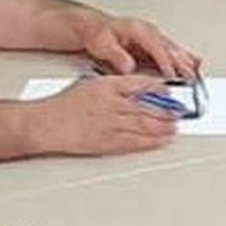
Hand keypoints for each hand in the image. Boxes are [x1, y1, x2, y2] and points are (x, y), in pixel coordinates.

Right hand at [36, 74, 181, 155]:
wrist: (45, 124)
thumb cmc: (63, 105)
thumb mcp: (90, 84)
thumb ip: (114, 86)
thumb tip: (136, 91)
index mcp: (107, 86)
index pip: (140, 83)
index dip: (159, 88)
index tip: (169, 91)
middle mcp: (111, 104)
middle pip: (148, 106)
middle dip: (167, 111)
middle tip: (179, 112)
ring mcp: (110, 124)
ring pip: (145, 125)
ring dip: (163, 127)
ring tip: (174, 127)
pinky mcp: (107, 142)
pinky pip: (135, 142)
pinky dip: (151, 141)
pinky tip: (161, 140)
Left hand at [81, 14, 198, 79]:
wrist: (94, 29)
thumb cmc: (98, 34)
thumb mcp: (102, 43)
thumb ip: (116, 55)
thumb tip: (128, 66)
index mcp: (138, 29)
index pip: (156, 46)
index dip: (165, 61)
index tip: (171, 74)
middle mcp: (149, 32)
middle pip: (170, 48)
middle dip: (181, 63)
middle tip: (190, 77)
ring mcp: (154, 38)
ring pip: (175, 50)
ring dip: (186, 62)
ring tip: (195, 75)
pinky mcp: (154, 46)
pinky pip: (173, 52)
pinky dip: (184, 59)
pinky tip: (194, 65)